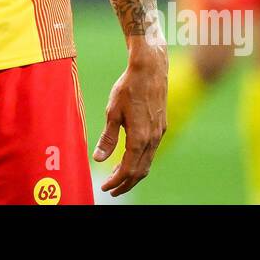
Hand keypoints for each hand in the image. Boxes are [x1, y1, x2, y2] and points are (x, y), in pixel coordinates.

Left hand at [93, 42, 167, 195]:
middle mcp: (152, 139)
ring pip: (147, 162)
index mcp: (139, 137)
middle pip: (140, 171)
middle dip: (125, 183)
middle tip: (111, 190)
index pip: (128, 169)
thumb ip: (107, 138)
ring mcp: (159, 133)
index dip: (116, 181)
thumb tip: (98, 158)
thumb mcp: (112, 112)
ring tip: (118, 177)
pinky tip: (130, 158)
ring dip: (133, 173)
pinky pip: (151, 152)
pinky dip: (140, 161)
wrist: (150, 70)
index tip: (105, 187)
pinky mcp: (161, 127)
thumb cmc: (128, 87)